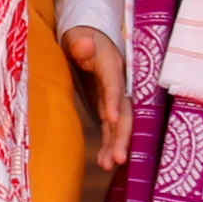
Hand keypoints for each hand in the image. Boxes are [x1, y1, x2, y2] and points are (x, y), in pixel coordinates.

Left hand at [61, 24, 128, 169]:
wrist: (89, 36)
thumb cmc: (80, 36)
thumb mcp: (77, 36)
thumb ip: (79, 43)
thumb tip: (85, 44)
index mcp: (111, 65)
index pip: (113, 84)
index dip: (114, 101)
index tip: (112, 119)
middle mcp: (118, 83)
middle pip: (125, 111)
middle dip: (122, 135)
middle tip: (118, 158)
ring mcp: (115, 97)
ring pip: (120, 125)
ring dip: (115, 145)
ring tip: (107, 165)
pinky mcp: (109, 106)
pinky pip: (111, 128)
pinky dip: (109, 144)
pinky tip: (103, 162)